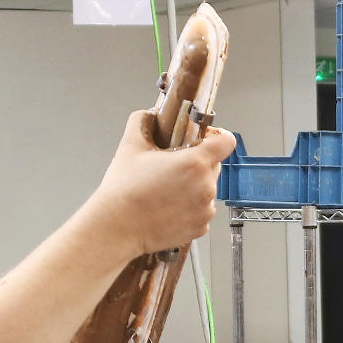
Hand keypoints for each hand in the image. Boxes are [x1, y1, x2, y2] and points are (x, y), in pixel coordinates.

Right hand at [86, 111, 236, 261]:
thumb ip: (143, 121)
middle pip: (214, 166)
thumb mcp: (130, 145)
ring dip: (194, 187)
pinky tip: (170, 208)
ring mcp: (205, 210)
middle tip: (173, 168)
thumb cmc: (123, 190)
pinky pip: (202, 211)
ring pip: (208, 190)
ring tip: (168, 191)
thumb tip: (150, 114)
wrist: (116, 227)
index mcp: (194, 163)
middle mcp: (205, 187)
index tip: (204, 141)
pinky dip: (191, 208)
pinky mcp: (200, 228)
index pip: (226, 142)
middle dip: (198, 164)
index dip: (216, 138)